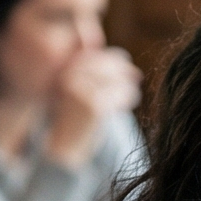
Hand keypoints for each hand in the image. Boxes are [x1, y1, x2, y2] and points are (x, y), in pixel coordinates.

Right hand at [44, 47, 140, 168]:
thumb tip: (127, 62)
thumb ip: (96, 74)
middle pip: (109, 63)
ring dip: (128, 86)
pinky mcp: (95, 104)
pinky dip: (127, 97)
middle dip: (125, 70)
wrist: (64, 144)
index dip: (116, 59)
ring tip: (128, 96)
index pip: (98, 55)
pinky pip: (121, 93)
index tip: (127, 67)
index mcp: (65, 68)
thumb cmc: (75, 115)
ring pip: (118, 78)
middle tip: (136, 77)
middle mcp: (70, 75)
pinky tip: (122, 105)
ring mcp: (81, 89)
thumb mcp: (80, 89)